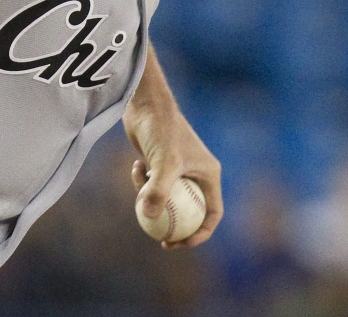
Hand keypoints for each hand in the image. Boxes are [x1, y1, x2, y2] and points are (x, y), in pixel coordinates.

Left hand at [123, 47, 222, 248]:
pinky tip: (135, 166)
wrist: (146, 104)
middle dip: (176, 226)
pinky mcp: (160, 160)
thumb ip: (157, 190)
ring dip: (152, 199)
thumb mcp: (163, 163)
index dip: (200, 233)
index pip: (212, 214)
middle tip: (160, 240)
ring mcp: (178, 166)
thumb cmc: (161, 130)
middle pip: (190, 210)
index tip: (180, 242)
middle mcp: (197, 172)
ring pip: (168, 196)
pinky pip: (154, 182)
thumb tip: (148, 216)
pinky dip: (143, 180)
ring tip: (138, 197)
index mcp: (209, 175)